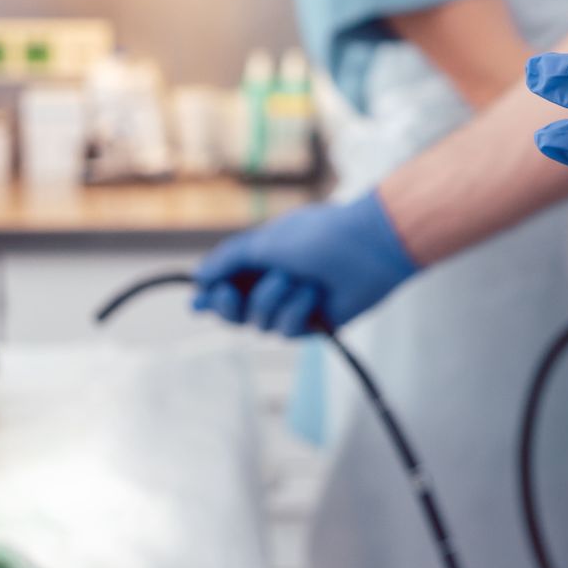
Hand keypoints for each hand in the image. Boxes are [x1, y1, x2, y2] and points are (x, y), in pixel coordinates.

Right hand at [193, 192, 417, 334]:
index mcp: (261, 262)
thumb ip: (228, 260)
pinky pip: (287, 330)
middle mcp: (274, 285)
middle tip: (232, 295)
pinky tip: (315, 294)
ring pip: (259, 323)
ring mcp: (294, 306)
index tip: (198, 303)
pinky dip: (298, 311)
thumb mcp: (265, 242)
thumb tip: (197, 278)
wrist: (369, 247)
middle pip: (234, 314)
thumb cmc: (319, 236)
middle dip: (229, 306)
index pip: (224, 286)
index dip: (209, 297)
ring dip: (274, 299)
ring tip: (299, 278)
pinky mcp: (314, 325)